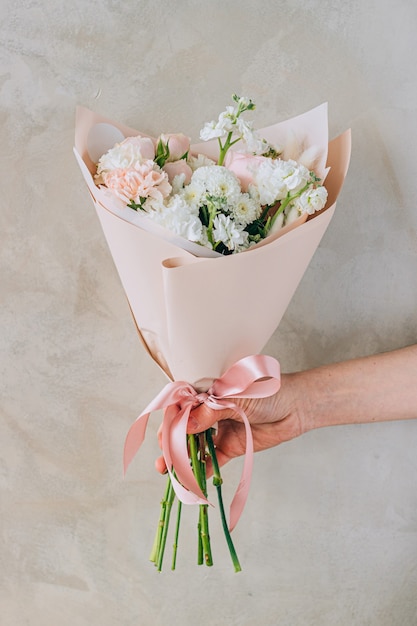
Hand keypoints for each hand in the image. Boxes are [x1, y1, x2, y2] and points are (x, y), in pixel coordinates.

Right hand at [155, 373, 304, 471]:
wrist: (296, 406)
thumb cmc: (268, 391)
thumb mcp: (237, 398)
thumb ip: (211, 411)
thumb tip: (184, 424)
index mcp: (206, 392)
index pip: (181, 407)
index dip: (170, 423)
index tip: (163, 439)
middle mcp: (208, 411)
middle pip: (183, 429)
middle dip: (171, 445)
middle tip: (163, 462)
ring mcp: (218, 429)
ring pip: (194, 446)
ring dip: (181, 459)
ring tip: (169, 473)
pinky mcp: (230, 446)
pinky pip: (212, 459)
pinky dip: (201, 470)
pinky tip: (190, 481)